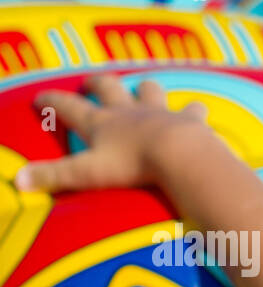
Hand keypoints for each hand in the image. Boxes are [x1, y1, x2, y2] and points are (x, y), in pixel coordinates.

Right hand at [15, 73, 209, 193]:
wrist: (180, 154)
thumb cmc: (133, 165)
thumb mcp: (88, 173)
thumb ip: (55, 176)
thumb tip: (19, 181)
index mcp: (102, 123)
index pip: (69, 107)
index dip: (53, 101)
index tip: (41, 98)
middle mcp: (129, 112)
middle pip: (108, 87)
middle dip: (97, 83)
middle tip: (91, 82)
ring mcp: (160, 113)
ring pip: (149, 90)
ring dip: (145, 89)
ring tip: (144, 90)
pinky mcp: (189, 121)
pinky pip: (193, 110)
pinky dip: (193, 111)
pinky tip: (196, 112)